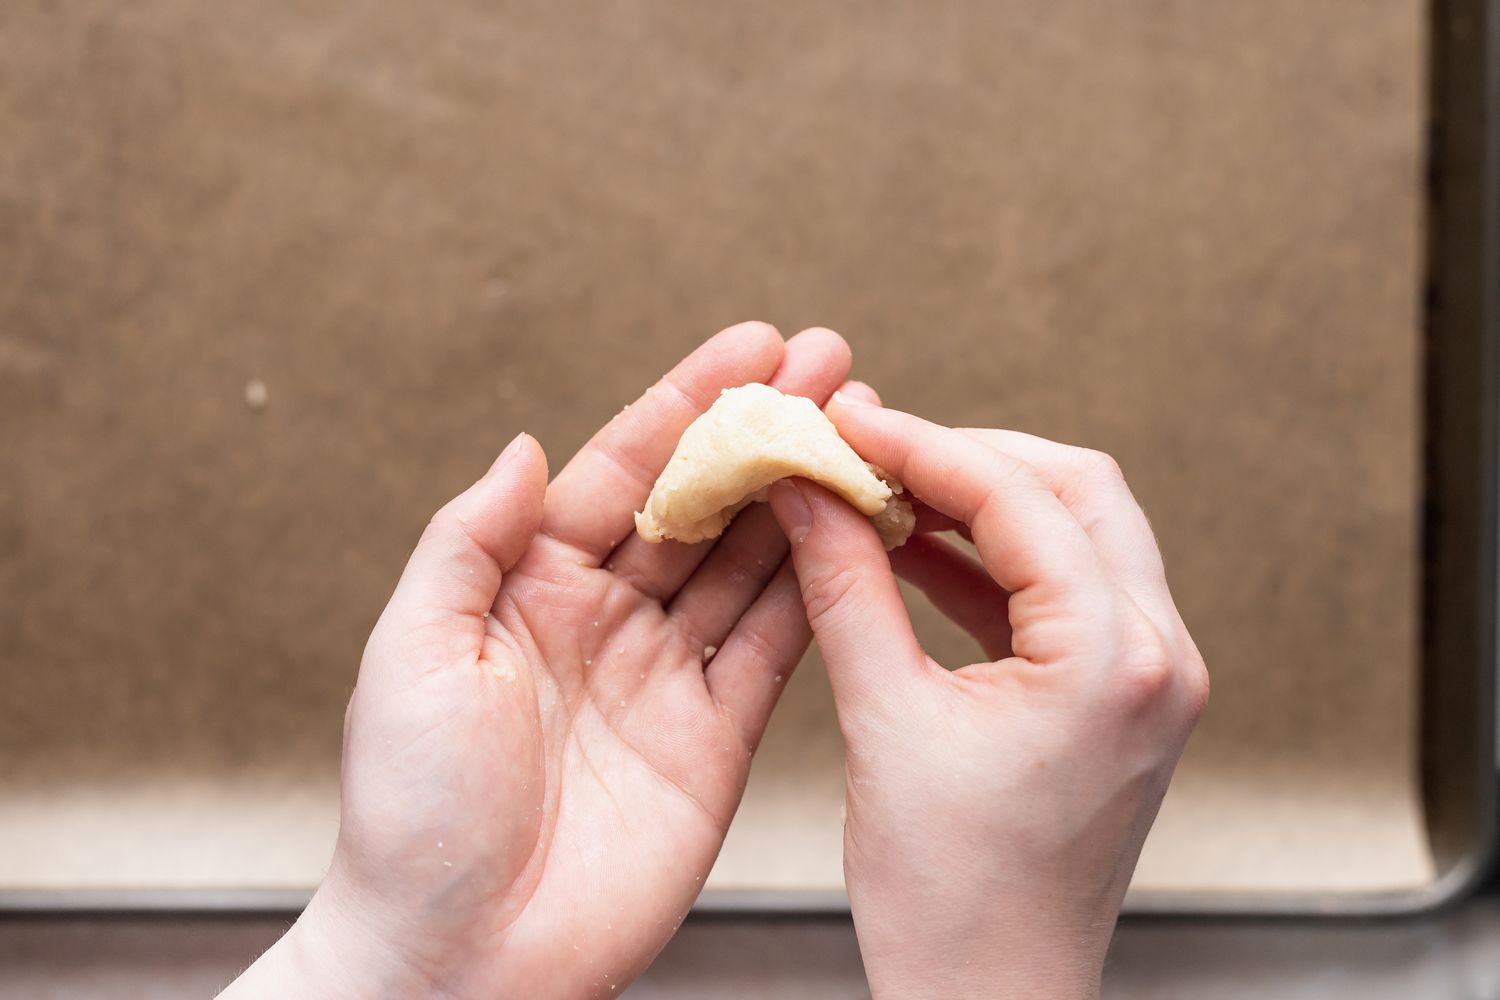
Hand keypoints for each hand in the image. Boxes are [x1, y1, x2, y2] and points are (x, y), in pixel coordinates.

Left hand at [222, 323, 852, 998]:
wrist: (459, 961)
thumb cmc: (412, 813)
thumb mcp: (413, 655)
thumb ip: (470, 542)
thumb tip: (528, 445)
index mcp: (530, 587)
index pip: (624, 470)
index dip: (689, 402)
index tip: (755, 344)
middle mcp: (605, 619)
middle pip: (703, 503)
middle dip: (767, 429)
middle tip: (838, 363)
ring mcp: (666, 677)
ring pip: (753, 563)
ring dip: (807, 494)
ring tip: (868, 428)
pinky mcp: (716, 740)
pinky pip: (779, 648)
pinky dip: (822, 589)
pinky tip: (861, 531)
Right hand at [768, 388, 1207, 999]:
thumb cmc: (949, 898)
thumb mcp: (884, 722)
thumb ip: (846, 585)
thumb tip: (807, 489)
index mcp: (1115, 659)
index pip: (1022, 496)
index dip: (923, 445)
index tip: (848, 423)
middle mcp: (1158, 655)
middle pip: (1075, 490)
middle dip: (969, 457)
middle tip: (873, 451)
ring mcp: (1149, 677)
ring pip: (1075, 533)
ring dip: (980, 505)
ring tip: (881, 495)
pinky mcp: (1119, 698)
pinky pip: (1061, 593)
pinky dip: (989, 563)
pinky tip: (912, 554)